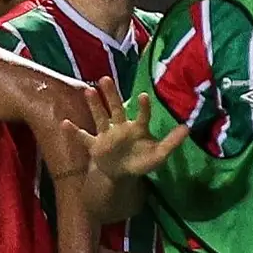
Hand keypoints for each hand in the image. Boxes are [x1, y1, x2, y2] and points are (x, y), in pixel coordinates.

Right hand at [62, 76, 189, 181]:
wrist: (121, 174)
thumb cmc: (141, 160)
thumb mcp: (159, 154)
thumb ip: (172, 142)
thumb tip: (188, 127)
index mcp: (137, 128)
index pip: (141, 115)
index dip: (143, 107)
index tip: (144, 96)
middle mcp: (120, 127)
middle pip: (115, 108)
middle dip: (111, 95)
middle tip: (105, 79)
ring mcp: (106, 135)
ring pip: (99, 117)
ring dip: (93, 105)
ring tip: (87, 90)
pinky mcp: (95, 145)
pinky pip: (83, 137)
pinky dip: (74, 132)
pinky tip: (64, 123)